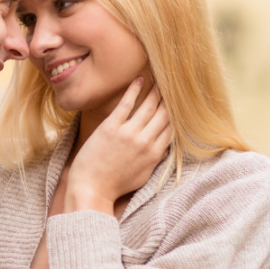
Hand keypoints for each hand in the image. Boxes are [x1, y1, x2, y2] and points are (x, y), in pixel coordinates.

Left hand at [65, 79, 171, 214]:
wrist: (91, 189)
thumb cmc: (115, 185)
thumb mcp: (143, 176)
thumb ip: (155, 159)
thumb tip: (164, 146)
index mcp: (155, 154)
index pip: (172, 128)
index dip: (176, 114)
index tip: (178, 102)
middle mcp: (145, 142)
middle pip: (164, 114)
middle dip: (170, 99)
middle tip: (173, 84)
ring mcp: (128, 133)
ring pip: (149, 106)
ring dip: (156, 90)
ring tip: (160, 79)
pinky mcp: (111, 127)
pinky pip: (126, 103)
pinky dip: (134, 89)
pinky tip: (138, 79)